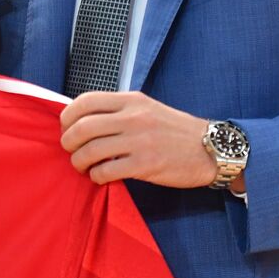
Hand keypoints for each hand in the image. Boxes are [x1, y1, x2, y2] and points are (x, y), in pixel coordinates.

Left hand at [58, 91, 216, 187]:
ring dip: (79, 162)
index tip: (67, 128)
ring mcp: (139, 141)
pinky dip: (96, 176)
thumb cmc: (174, 130)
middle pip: (82, 128)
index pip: (85, 101)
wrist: (211, 149)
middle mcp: (133, 118)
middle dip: (68, 142)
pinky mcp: (145, 165)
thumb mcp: (147, 108)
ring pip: (90, 151)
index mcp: (131, 100)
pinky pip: (106, 171)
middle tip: (71, 150)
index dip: (68, 116)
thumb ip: (118, 110)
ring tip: (84, 166)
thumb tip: (82, 120)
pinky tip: (101, 176)